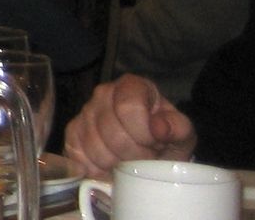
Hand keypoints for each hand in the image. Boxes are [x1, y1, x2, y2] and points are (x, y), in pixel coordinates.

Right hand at [63, 74, 196, 177]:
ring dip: (115, 164)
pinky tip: (110, 168)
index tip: (154, 145)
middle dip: (132, 155)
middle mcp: (103, 93)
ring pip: (95, 147)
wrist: (149, 150)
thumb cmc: (165, 139)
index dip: (143, 134)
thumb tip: (158, 127)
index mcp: (131, 86)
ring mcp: (85, 112)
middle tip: (144, 160)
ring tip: (128, 164)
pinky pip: (79, 156)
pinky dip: (96, 169)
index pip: (128, 108)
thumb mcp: (181, 133)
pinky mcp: (73, 133)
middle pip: (111, 132)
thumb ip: (177, 127)